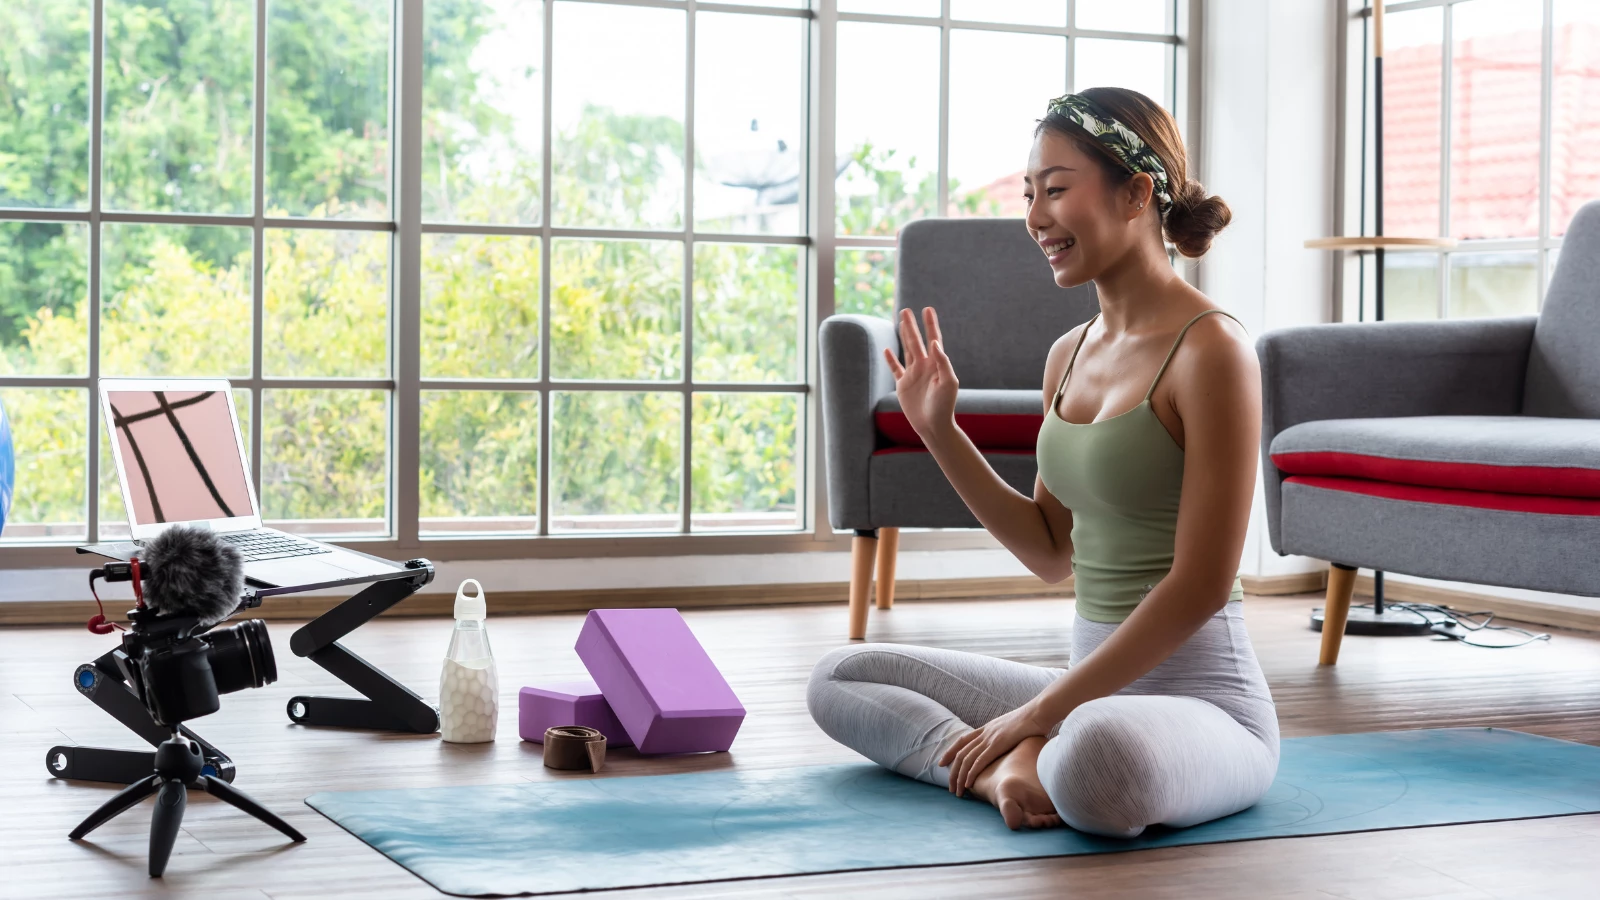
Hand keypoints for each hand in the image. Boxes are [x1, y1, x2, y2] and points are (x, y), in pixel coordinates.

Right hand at [885, 307, 958, 443]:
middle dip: (911, 326)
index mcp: (936, 364)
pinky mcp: (903, 385)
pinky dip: (890, 360)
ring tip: (900, 322)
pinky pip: (895, 369)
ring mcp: (913, 375)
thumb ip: (943, 362)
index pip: (934, 339)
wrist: (934, 425)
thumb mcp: (948, 383)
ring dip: (903, 336)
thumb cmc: (945, 405)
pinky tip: (886, 350)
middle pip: (916, 341)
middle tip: (906, 310)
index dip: (931, 324)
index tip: (927, 309)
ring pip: (906, 350)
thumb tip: (934, 343)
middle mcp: (924, 366)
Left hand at [938, 702, 1053, 796]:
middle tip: (949, 786)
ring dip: (960, 777)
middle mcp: (985, 732)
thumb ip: (1006, 736)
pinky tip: (967, 783)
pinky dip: (971, 773)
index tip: (942, 762)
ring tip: (957, 790)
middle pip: (960, 753)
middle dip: (952, 771)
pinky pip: (980, 761)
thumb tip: (1007, 745)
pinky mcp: (998, 744)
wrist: (1039, 712)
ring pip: (967, 759)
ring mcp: (990, 738)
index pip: (962, 741)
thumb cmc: (1032, 720)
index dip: (950, 752)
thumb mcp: (1013, 728)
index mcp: (987, 728)